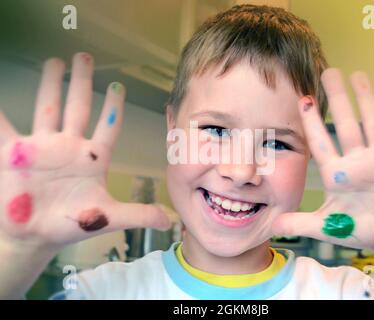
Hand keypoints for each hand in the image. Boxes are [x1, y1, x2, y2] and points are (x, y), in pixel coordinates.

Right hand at [0, 53, 171, 250]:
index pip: (108, 126)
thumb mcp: (109, 217)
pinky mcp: (15, 154)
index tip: (118, 86)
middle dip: (81, 82)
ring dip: (50, 85)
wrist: (36, 237)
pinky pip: (4, 128)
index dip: (114, 107)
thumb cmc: (73, 224)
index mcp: (93, 159)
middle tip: (84, 56)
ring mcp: (42, 148)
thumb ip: (139, 214)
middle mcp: (69, 147)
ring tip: (55, 61)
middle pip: (78, 107)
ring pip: (48, 108)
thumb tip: (171, 220)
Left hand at [272, 68, 373, 250]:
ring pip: (373, 124)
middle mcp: (357, 160)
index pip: (321, 143)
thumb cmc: (358, 228)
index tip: (302, 99)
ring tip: (358, 75)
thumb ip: (300, 224)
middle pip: (346, 124)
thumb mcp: (327, 227)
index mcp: (336, 173)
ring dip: (367, 100)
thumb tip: (273, 226)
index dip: (312, 122)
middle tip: (328, 72)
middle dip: (337, 100)